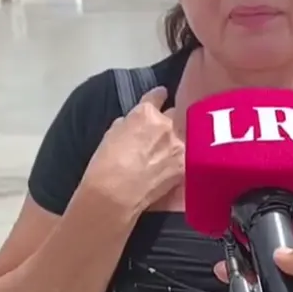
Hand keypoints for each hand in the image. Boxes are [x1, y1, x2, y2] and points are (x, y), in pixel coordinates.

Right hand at [80, 86, 182, 214]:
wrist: (114, 195)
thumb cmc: (104, 165)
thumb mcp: (111, 135)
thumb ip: (127, 124)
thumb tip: (133, 122)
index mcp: (145, 114)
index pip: (157, 96)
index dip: (158, 96)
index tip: (161, 95)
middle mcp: (167, 124)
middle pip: (176, 114)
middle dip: (171, 120)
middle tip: (163, 130)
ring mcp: (180, 144)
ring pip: (185, 134)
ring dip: (178, 140)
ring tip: (170, 150)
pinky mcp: (186, 164)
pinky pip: (188, 156)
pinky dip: (182, 159)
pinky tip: (174, 166)